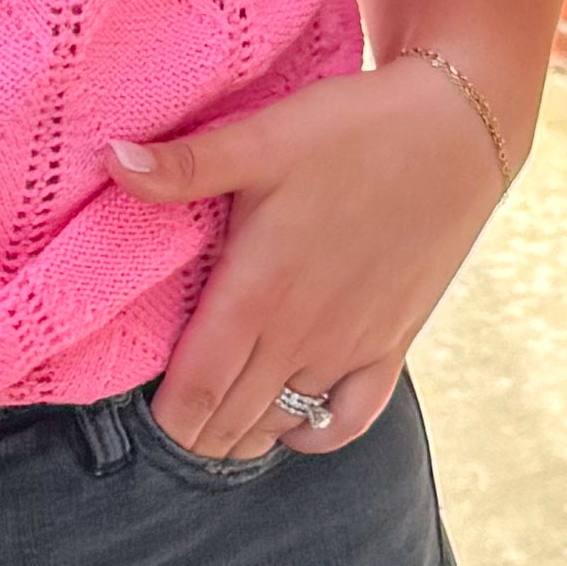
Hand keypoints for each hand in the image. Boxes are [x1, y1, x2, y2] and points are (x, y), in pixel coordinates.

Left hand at [113, 57, 514, 460]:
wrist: (456, 131)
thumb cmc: (353, 129)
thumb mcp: (262, 137)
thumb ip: (186, 166)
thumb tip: (110, 159)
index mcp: (257, 292)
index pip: (193, 389)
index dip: (163, 421)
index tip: (138, 422)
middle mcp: (300, 334)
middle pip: (230, 419)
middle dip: (192, 436)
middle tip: (165, 432)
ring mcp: (349, 347)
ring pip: (281, 422)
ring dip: (242, 436)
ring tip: (212, 433)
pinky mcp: (391, 345)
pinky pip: (349, 420)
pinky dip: (315, 433)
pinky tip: (293, 425)